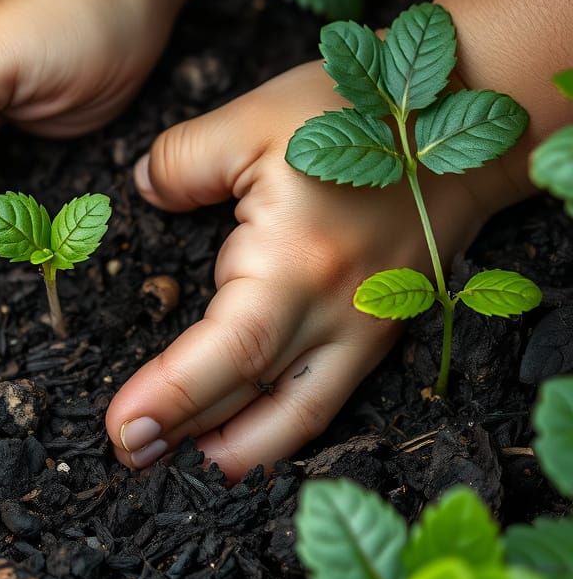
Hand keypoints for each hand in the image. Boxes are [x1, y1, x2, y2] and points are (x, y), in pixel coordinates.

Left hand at [105, 60, 519, 479]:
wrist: (456, 128)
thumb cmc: (355, 115)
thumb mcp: (250, 121)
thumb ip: (182, 161)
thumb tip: (143, 194)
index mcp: (296, 262)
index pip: (225, 351)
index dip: (171, 397)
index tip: (120, 426)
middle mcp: (335, 313)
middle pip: (252, 397)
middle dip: (184, 433)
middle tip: (126, 453)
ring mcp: (364, 330)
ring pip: (298, 416)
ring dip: (238, 451)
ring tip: (180, 463)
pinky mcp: (378, 330)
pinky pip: (327, 397)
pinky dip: (283, 426)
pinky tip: (247, 431)